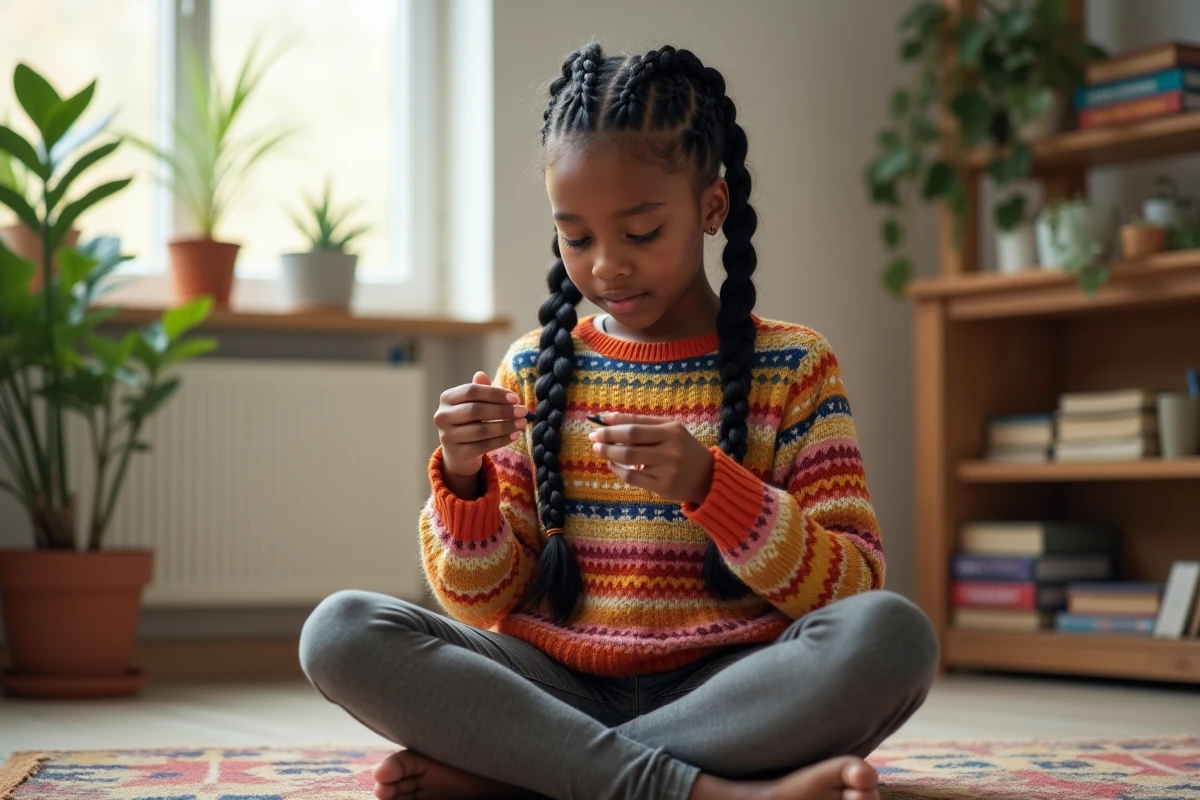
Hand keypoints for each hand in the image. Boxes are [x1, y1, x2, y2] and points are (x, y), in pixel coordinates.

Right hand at [434, 371, 526, 478]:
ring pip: (481, 430)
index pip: (471, 391)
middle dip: (503, 410)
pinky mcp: (457, 453)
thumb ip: (480, 390)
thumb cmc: (470, 420)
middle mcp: (442, 416)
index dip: (495, 393)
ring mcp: (447, 436)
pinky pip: (483, 446)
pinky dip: (501, 440)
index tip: (516, 398)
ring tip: (522, 423)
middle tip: (522, 411)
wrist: (458, 450)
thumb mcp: (474, 403)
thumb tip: (481, 374)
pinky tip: (515, 435)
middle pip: (476, 410)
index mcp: (447, 398)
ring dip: (505, 426)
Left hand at [588, 413, 713, 504]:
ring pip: (629, 460)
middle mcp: (671, 449)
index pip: (636, 425)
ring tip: (599, 449)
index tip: (597, 422)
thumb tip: (609, 417)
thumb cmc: (684, 449)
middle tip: (593, 437)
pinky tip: (612, 465)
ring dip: (609, 454)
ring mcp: (667, 469)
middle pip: (630, 442)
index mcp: (672, 430)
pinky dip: (617, 470)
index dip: (614, 424)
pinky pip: (632, 477)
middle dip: (607, 438)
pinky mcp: (662, 486)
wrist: (707, 477)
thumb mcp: (670, 430)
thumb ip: (643, 423)